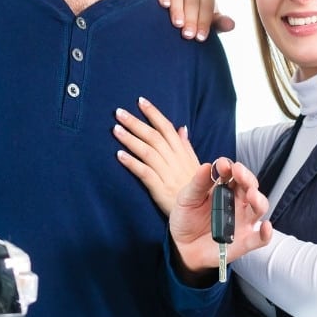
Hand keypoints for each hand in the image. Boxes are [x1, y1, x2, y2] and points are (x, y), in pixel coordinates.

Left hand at [114, 97, 198, 215]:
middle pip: (154, 137)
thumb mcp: (195, 165)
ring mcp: (167, 174)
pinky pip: (145, 173)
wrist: (201, 215)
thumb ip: (186, 146)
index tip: (141, 101)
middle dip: (136, 123)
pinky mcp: (160, 188)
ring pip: (147, 152)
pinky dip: (132, 163)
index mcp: (182, 153)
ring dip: (131, 139)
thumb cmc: (196, 189)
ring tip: (115, 129)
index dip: (153, 114)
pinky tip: (119, 155)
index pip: (167, 128)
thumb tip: (182, 128)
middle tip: (119, 112)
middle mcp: (175, 161)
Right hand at [155, 0, 236, 40]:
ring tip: (178, 24)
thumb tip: (231, 24)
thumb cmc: (195, 21)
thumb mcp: (209, 24)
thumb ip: (219, 24)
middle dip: (191, 17)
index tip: (200, 37)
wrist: (176, 19)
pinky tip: (164, 5)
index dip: (204, 20)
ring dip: (178, 8)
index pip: (207, 2)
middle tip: (188, 35)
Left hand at [169, 158, 272, 284]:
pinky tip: (265, 227)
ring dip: (258, 199)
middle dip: (246, 178)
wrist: (181, 246)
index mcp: (225, 189)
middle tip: (238, 172)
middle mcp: (237, 203)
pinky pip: (260, 238)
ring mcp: (243, 221)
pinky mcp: (244, 241)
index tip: (223, 165)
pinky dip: (266, 233)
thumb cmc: (186, 219)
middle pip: (250, 186)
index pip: (233, 174)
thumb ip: (198, 184)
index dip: (230, 167)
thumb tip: (207, 166)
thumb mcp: (187, 198)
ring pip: (260, 208)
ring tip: (251, 194)